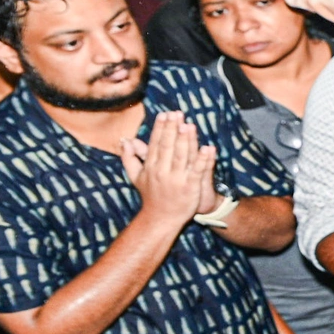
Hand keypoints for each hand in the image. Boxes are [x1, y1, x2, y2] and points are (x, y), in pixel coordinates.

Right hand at [120, 111, 216, 229]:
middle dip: (172, 130)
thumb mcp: (136, 177)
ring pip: (182, 157)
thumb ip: (130, 158)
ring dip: (186, 140)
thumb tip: (124, 140)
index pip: (155, 143)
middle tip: (177, 114)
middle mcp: (162, 172)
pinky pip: (197, 171)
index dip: (160, 128)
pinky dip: (203, 160)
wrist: (161, 219)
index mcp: (151, 167)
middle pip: (168, 147)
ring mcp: (176, 180)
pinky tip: (209, 148)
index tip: (165, 114)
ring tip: (189, 125)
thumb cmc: (151, 196)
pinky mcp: (190, 188)